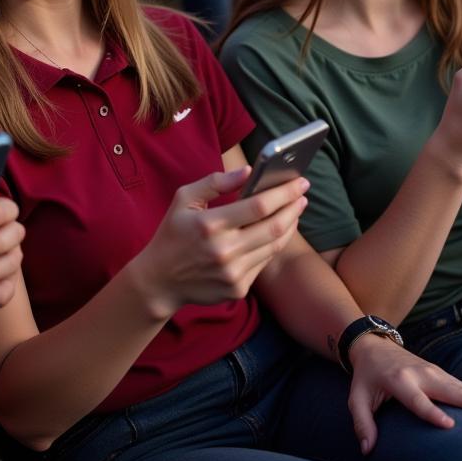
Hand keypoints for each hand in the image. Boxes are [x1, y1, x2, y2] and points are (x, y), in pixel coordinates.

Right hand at [129, 167, 307, 318]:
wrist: (159, 280)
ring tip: (294, 210)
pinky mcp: (237, 289)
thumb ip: (216, 182)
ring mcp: (232, 274)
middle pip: (274, 227)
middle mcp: (224, 251)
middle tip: (302, 194)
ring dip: (289, 225)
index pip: (259, 206)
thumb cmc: (173, 233)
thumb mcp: (184, 198)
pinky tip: (277, 231)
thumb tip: (249, 171)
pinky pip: (263, 262)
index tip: (299, 181)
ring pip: (273, 246)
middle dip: (294, 207)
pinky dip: (274, 244)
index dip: (284, 192)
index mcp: (210, 224)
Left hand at [347, 335, 461, 454]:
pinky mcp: (440, 373)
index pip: (418, 401)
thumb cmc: (366, 376)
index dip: (433, 413)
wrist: (373, 346)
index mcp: (399, 382)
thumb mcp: (356, 397)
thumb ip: (362, 423)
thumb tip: (368, 450)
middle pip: (453, 391)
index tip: (450, 426)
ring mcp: (433, 371)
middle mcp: (421, 374)